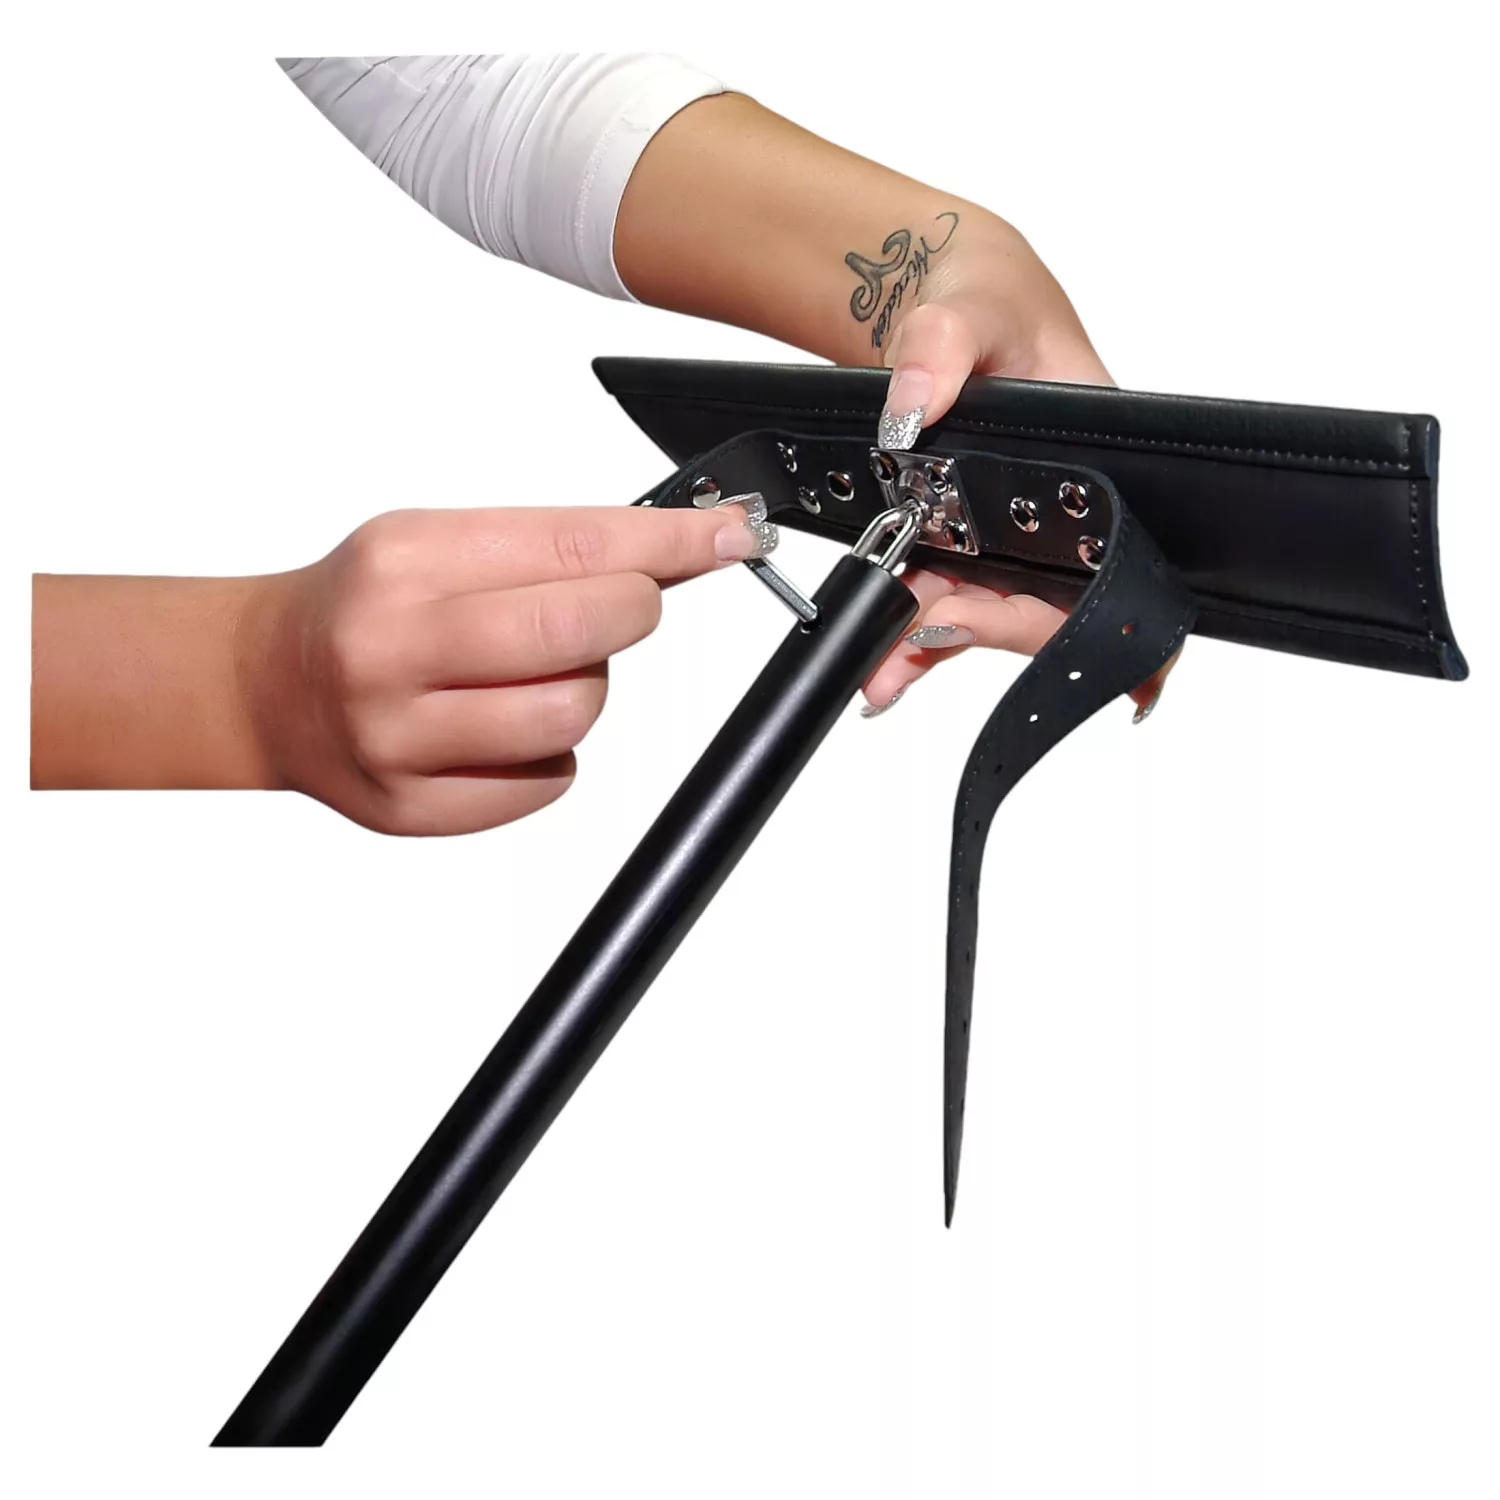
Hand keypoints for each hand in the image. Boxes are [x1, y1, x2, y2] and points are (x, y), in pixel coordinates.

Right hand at [243, 504, 769, 834]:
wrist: (265, 684)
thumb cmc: (364, 605)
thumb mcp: (435, 543)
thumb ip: (549, 549)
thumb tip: (680, 547)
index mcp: (404, 562)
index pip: (575, 544)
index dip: (673, 542)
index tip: (731, 535)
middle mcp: (394, 649)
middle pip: (583, 633)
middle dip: (633, 611)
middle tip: (623, 605)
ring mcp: (399, 739)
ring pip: (574, 716)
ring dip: (584, 690)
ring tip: (534, 673)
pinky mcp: (414, 809)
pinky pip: (547, 784)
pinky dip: (547, 754)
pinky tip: (496, 728)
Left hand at [860, 216, 1177, 717]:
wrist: (933, 302)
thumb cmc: (987, 296)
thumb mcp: (969, 305)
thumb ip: (941, 347)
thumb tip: (913, 405)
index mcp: (1094, 464)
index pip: (1119, 558)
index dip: (1111, 618)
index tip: (1100, 662)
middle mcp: (1058, 516)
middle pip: (1044, 603)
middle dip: (988, 632)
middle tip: (924, 635)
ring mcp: (1006, 537)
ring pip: (986, 612)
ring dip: (935, 647)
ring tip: (884, 672)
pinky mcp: (958, 546)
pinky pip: (942, 600)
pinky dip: (911, 634)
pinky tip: (884, 663)